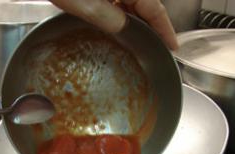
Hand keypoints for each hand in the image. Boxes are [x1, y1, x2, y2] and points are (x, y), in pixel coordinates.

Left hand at [49, 0, 177, 49]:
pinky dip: (122, 13)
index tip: (173, 45)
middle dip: (151, 27)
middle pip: (146, 5)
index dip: (165, 29)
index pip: (155, 9)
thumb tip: (121, 26)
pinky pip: (120, 0)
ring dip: (136, 21)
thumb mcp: (82, 3)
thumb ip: (105, 17)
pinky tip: (117, 24)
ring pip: (132, 3)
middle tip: (155, 47)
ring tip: (137, 41)